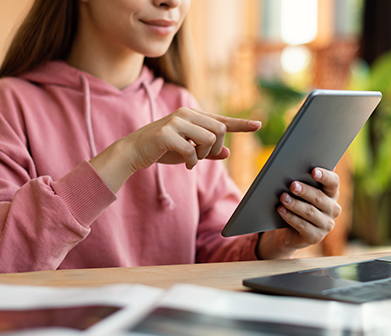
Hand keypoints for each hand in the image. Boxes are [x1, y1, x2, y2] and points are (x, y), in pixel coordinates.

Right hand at [127, 107, 260, 170]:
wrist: (133, 151)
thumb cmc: (162, 150)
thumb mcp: (188, 151)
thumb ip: (208, 151)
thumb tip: (228, 153)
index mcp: (193, 115)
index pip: (221, 120)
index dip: (241, 124)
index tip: (257, 125)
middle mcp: (186, 114)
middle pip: (219, 131)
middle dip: (216, 148)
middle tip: (202, 157)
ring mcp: (176, 122)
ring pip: (209, 139)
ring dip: (204, 155)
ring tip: (193, 159)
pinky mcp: (166, 134)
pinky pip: (192, 151)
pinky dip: (193, 162)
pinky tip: (187, 165)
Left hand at [257, 168, 341, 259]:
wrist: (289, 230)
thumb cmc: (296, 203)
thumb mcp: (300, 191)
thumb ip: (304, 178)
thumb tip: (299, 162)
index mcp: (332, 193)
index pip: (333, 182)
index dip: (325, 176)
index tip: (313, 171)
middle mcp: (333, 209)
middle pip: (319, 197)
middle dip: (305, 190)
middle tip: (292, 185)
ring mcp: (326, 225)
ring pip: (310, 212)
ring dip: (295, 204)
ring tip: (283, 197)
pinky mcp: (316, 237)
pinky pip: (302, 226)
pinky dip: (290, 217)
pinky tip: (281, 210)